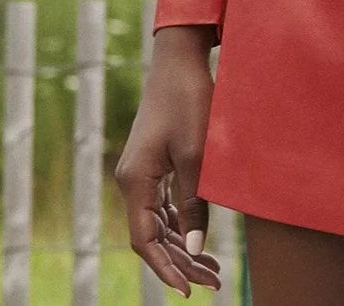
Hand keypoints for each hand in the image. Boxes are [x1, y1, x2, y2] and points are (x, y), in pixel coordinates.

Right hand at [114, 26, 226, 295]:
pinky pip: (161, 207)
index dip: (166, 268)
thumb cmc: (190, 102)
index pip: (145, 240)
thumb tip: (195, 247)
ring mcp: (140, 173)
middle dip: (180, 262)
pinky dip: (179, 225)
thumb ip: (195, 203)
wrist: (180, 61)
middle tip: (213, 283)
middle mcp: (130, 181)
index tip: (188, 291)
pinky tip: (198, 239)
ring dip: (181, 247)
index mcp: (134, 181)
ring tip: (212, 270)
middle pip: (151, 236)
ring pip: (156, 223)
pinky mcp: (152, 164)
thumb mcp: (197, 156)